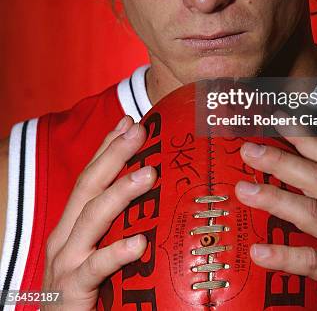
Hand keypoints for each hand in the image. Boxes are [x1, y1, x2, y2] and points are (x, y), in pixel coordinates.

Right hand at [41, 116, 155, 309]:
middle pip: (89, 186)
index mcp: (72, 225)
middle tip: (138, 131)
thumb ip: (118, 225)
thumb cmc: (86, 292)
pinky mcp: (72, 290)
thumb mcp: (98, 250)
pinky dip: (116, 252)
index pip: (90, 177)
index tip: (129, 122)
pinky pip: (95, 267)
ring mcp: (66, 262)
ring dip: (120, 192)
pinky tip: (139, 243)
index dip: (107, 147)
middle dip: (113, 155)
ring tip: (149, 174)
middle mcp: (65, 237)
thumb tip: (154, 197)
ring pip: (92, 217)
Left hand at [235, 132, 316, 310]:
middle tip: (251, 150)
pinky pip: (312, 261)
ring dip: (276, 197)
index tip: (278, 121)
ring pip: (314, 212)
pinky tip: (260, 251)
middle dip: (282, 160)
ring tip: (245, 191)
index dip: (304, 138)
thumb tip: (285, 180)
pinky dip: (284, 254)